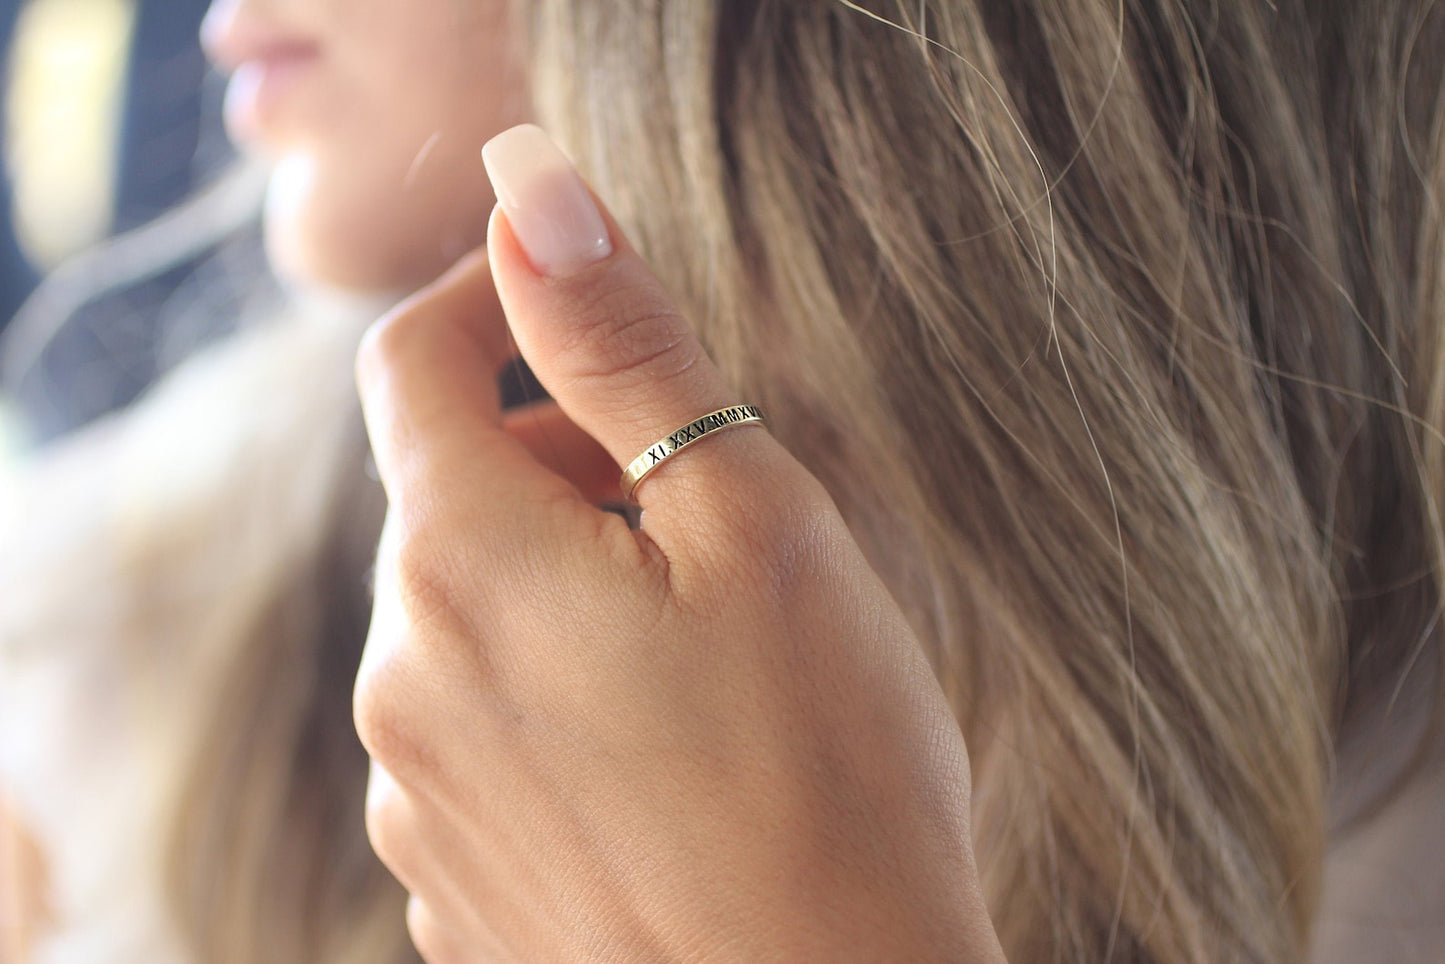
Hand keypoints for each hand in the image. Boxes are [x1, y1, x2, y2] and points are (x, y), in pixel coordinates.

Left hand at [353, 124, 1003, 962]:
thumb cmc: (828, 776)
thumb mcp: (750, 522)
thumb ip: (623, 350)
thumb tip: (532, 197)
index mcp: (464, 565)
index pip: (408, 363)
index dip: (484, 303)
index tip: (573, 305)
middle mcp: (402, 678)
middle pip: (447, 496)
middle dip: (556, 461)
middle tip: (698, 511)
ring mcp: (418, 792)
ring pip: (465, 614)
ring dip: (560, 583)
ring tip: (700, 651)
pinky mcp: (454, 874)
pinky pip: (477, 726)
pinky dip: (550, 691)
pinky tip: (666, 753)